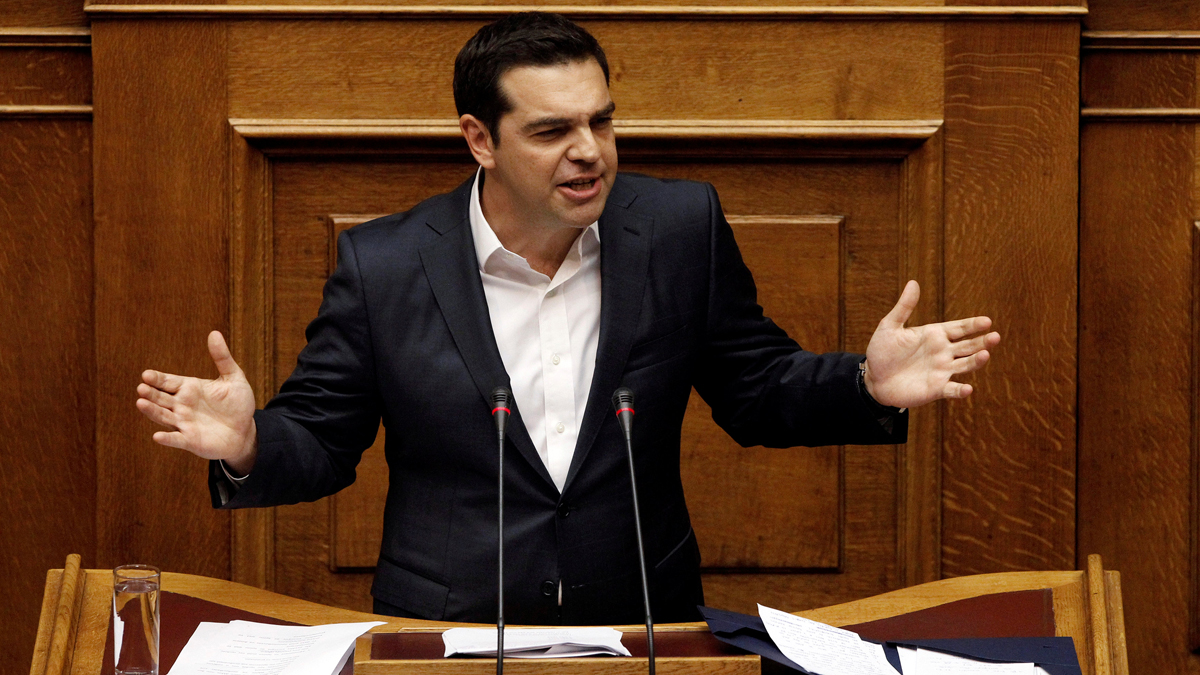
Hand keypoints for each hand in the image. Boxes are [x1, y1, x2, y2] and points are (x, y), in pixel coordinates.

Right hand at [136, 331, 257, 473]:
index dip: (157, 378)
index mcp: (189, 388)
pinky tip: (157, 436)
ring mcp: (184, 423)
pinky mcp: (190, 440)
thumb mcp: (234, 378)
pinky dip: (166, 438)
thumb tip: (214, 333)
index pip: (168, 381)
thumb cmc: (237, 404)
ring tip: (140, 403)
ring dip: (151, 411)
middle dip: (150, 393)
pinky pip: (176, 439)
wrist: (245, 431)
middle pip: (160, 398)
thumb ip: (222, 358)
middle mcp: (182, 405)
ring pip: (163, 417)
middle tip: (141, 387)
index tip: (147, 374)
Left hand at [863, 280, 999, 408]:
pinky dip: (960, 390)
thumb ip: (904, 307)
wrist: (872, 379)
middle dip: (982, 341)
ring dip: (977, 361)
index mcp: (935, 335)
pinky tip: (967, 389)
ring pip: (966, 365)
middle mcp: (943, 352)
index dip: (973, 325)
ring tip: (986, 355)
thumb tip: (913, 282)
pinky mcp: (936, 389)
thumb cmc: (882, 352)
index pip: (959, 328)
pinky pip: (952, 389)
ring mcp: (941, 371)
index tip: (987, 321)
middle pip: (969, 345)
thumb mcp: (890, 326)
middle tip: (995, 336)